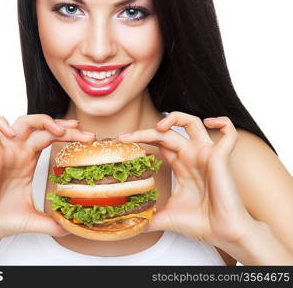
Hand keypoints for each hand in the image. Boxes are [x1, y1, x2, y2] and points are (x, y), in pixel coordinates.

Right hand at [0, 114, 95, 241]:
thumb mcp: (31, 219)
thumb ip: (51, 222)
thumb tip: (69, 229)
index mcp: (27, 162)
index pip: (51, 138)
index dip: (69, 135)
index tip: (87, 139)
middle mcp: (17, 153)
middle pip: (43, 127)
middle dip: (64, 126)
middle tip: (83, 131)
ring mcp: (3, 151)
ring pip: (22, 121)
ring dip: (41, 120)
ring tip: (57, 130)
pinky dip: (1, 124)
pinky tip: (13, 135)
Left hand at [118, 111, 255, 246]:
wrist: (222, 233)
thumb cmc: (200, 223)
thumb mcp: (165, 217)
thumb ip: (147, 218)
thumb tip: (129, 226)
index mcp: (180, 165)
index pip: (158, 142)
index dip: (141, 138)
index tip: (123, 141)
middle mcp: (192, 156)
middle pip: (168, 132)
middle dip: (145, 131)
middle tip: (126, 138)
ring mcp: (206, 155)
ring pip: (193, 123)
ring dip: (175, 118)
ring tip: (159, 126)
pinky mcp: (221, 157)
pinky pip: (229, 133)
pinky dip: (223, 122)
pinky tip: (210, 122)